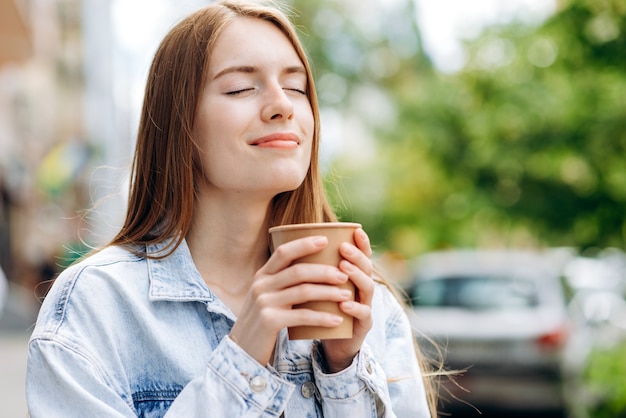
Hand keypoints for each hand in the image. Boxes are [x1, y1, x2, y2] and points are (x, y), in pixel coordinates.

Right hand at [229, 235, 352, 365]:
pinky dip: (322, 317)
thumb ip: (283, 282)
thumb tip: (313, 266)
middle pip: (298, 271)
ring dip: (329, 292)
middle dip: (325, 271)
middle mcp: (261, 285)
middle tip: (345, 275)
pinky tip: (337, 320)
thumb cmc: (263, 320)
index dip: (304, 244)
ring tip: (347, 294)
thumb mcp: (268, 296)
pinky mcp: (269, 321)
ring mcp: (264, 303)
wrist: (242, 350)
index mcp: (262, 275)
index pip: (283, 252)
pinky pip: (302, 316)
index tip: (326, 239)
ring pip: (303, 291)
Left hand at [321, 228, 373, 372]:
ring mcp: (365, 306)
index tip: (356, 230)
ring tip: (343, 268)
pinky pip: (363, 314)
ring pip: (368, 288)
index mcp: (354, 277)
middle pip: (367, 268)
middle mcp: (363, 289)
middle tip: (343, 248)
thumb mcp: (319, 287)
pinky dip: (354, 308)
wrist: (332, 343)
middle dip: (357, 256)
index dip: (362, 243)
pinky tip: (345, 303)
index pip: (362, 256)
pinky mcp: (362, 325)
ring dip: (356, 276)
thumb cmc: (323, 310)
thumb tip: (289, 243)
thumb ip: (313, 269)